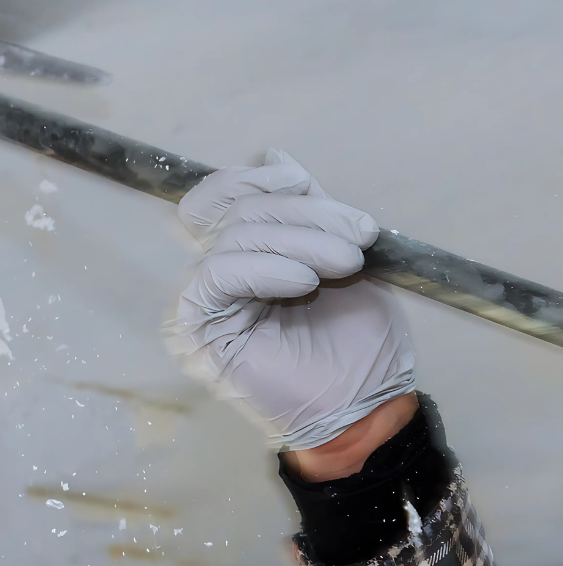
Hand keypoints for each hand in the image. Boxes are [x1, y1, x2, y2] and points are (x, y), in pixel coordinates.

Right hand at [172, 149, 415, 451]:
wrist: (367, 408)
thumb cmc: (360, 343)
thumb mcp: (343, 258)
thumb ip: (308, 211)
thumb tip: (274, 156)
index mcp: (247, 251)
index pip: (226, 194)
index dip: (260, 179)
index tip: (311, 183)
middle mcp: (218, 268)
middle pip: (237, 210)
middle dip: (302, 213)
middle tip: (357, 236)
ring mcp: (204, 297)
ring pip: (234, 237)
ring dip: (297, 242)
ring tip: (344, 263)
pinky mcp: (197, 326)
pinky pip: (217, 275)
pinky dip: (262, 269)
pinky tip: (302, 281)